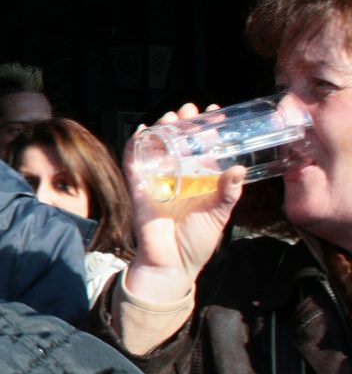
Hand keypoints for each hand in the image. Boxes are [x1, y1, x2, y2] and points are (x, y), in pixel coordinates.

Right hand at [122, 104, 245, 306]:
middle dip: (182, 123)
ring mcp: (157, 181)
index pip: (203, 148)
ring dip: (161, 129)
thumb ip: (228, 192)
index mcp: (199, 181)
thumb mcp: (219, 215)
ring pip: (156, 148)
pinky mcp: (139, 189)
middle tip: (189, 109)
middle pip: (177, 142)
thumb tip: (239, 168)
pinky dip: (135, 146)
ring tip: (169, 116)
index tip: (214, 112)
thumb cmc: (197, 242)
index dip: (206, 129)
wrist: (173, 264)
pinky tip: (142, 132)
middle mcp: (178, 177)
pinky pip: (134, 164)